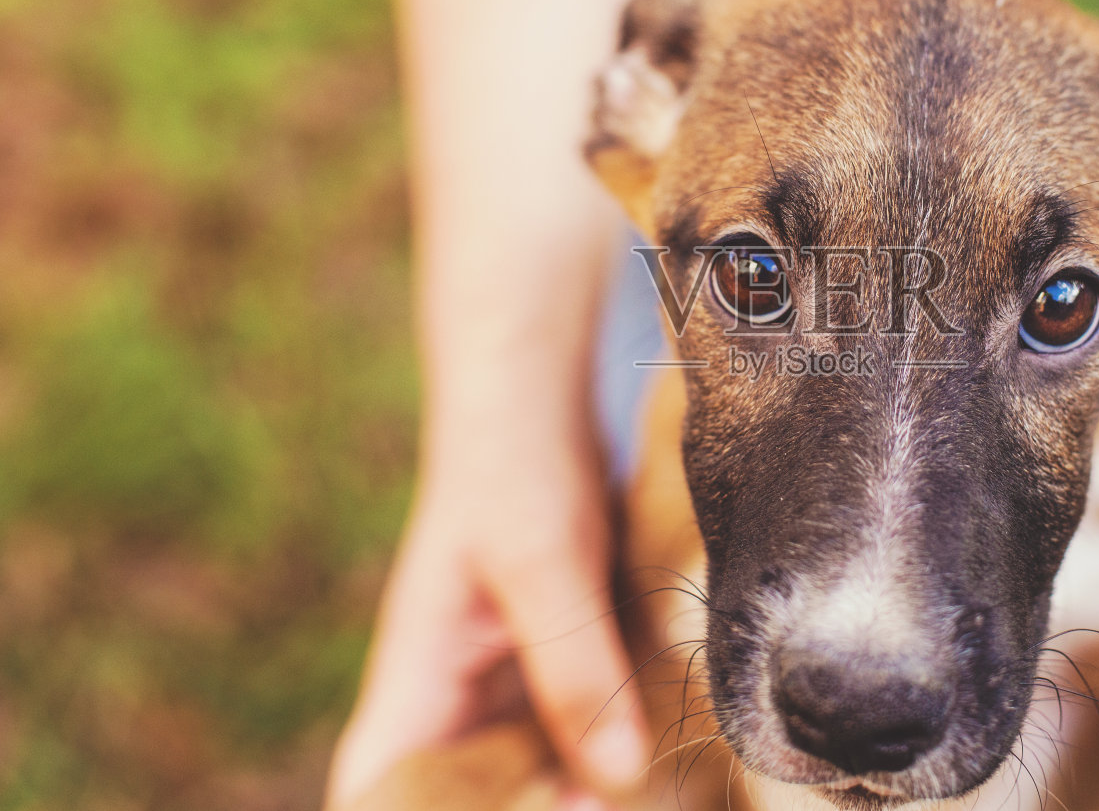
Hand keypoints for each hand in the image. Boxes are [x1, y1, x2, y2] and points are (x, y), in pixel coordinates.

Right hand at [327, 361, 647, 809]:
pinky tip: (657, 739)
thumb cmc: (515, 464)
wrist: (536, 394)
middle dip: (525, 807)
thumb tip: (617, 777)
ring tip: (643, 788)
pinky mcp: (552, 651)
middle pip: (462, 794)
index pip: (376, 787)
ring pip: (527, 765)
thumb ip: (573, 668)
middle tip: (606, 805)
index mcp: (414, 681)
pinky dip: (606, 735)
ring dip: (576, 780)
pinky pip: (572, 719)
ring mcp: (502, 674)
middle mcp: (450, 691)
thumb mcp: (544, 565)